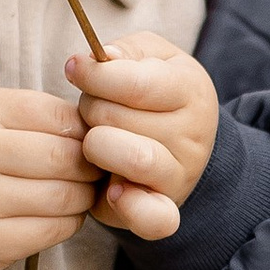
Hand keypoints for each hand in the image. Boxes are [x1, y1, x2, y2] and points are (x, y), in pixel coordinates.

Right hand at [0, 87, 97, 269]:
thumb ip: (41, 113)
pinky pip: (53, 230)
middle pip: (63, 157)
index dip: (84, 129)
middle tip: (95, 168)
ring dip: (84, 194)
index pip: (56, 115)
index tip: (88, 139)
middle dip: (89, 164)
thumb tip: (102, 129)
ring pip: (63, 196)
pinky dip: (70, 221)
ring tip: (81, 189)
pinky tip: (62, 213)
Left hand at [70, 35, 217, 247]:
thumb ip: (125, 52)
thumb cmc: (156, 94)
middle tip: (95, 111)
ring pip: (131, 158)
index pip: (135, 83)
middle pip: (117, 118)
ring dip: (97, 146)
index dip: (94, 75)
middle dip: (91, 109)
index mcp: (190, 89)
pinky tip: (112, 188)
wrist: (183, 144)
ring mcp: (181, 175)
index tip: (76, 70)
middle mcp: (193, 135)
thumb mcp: (149, 57)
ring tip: (96, 141)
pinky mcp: (165, 210)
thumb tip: (96, 60)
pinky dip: (129, 206)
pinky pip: (153, 218)